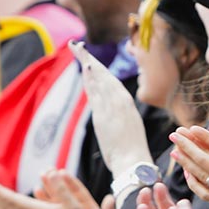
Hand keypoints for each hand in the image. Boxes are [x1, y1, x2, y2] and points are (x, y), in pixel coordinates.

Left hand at [77, 42, 151, 175]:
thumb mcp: (126, 129)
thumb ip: (116, 118)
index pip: (108, 82)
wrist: (133, 162)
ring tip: (78, 49)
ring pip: (99, 80)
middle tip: (76, 45)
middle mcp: (120, 101)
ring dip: (88, 63)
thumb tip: (107, 115)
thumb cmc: (131, 151)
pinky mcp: (106, 115)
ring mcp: (113, 107)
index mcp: (126, 104)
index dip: (96, 69)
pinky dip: (93, 77)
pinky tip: (88, 67)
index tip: (88, 59)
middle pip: (102, 75)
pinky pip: (98, 92)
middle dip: (88, 59)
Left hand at [172, 126, 208, 208]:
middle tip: (175, 133)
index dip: (205, 135)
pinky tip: (187, 173)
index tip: (193, 128)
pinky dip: (193, 181)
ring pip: (198, 173)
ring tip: (174, 150)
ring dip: (185, 160)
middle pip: (202, 156)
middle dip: (187, 144)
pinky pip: (202, 191)